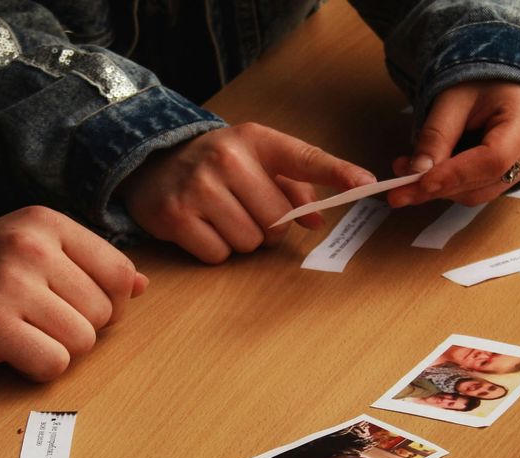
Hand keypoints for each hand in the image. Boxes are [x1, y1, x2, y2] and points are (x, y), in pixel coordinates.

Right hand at [0, 206, 146, 381]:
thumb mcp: (26, 247)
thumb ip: (84, 261)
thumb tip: (142, 286)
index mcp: (44, 223)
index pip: (119, 272)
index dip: (108, 303)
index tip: (73, 307)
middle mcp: (30, 247)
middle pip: (104, 313)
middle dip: (79, 330)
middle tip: (38, 325)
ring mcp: (9, 285)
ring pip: (83, 341)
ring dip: (58, 351)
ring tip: (24, 337)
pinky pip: (52, 363)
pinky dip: (38, 370)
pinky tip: (12, 354)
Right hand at [117, 122, 375, 263]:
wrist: (152, 161)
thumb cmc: (216, 164)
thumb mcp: (253, 159)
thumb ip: (291, 184)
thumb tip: (316, 220)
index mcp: (254, 140)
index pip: (305, 157)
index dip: (339, 172)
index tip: (367, 183)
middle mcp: (227, 159)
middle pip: (277, 220)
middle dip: (269, 227)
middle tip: (248, 212)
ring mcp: (198, 188)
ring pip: (249, 242)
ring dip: (242, 240)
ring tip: (222, 218)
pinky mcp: (176, 216)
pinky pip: (218, 254)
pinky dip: (215, 250)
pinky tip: (202, 228)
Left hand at [388, 81, 519, 206]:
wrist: (500, 82)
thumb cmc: (481, 83)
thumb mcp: (452, 99)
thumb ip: (435, 135)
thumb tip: (416, 172)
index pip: (493, 158)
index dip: (455, 175)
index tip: (420, 183)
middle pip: (484, 181)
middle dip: (438, 187)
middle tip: (397, 188)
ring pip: (479, 192)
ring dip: (440, 190)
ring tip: (407, 174)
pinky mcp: (514, 176)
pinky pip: (478, 190)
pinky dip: (450, 187)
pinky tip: (427, 175)